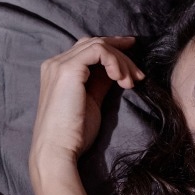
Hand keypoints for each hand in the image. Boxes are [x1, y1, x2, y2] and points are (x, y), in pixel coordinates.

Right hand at [29, 35, 142, 181]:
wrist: (57, 151)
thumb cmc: (73, 134)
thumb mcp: (91, 101)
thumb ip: (100, 82)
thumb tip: (116, 70)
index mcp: (57, 71)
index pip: (87, 49)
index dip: (113, 49)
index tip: (132, 58)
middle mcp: (55, 63)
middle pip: (94, 43)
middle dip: (121, 55)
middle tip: (138, 75)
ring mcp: (59, 64)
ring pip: (99, 45)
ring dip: (121, 61)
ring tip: (131, 82)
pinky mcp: (68, 69)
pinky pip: (98, 51)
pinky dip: (115, 61)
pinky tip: (121, 79)